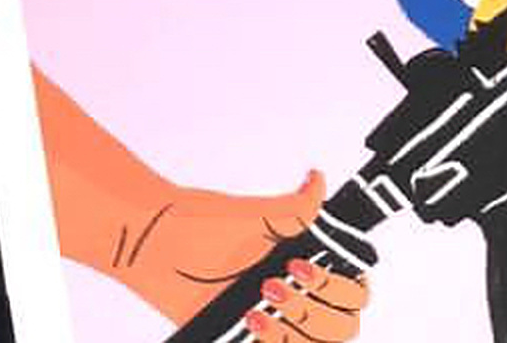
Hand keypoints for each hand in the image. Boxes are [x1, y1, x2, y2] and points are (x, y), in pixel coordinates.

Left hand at [111, 169, 368, 339]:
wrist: (153, 244)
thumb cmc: (199, 224)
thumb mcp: (255, 215)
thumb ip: (297, 207)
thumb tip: (319, 179)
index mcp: (303, 264)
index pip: (354, 293)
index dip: (338, 286)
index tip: (300, 266)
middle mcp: (293, 296)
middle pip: (343, 328)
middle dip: (314, 309)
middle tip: (274, 284)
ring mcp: (273, 322)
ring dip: (292, 331)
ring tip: (255, 306)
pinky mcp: (246, 340)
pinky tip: (250, 322)